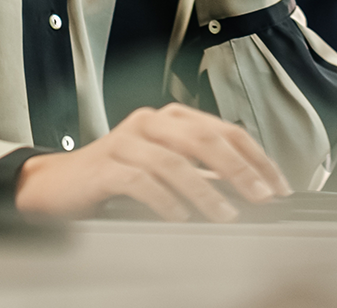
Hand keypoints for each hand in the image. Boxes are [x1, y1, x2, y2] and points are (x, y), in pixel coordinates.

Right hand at [15, 103, 291, 221]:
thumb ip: (203, 174)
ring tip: (226, 215)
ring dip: (206, 191)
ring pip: (175, 161)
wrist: (57, 186)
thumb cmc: (116, 179)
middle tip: (262, 197)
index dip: (256, 157)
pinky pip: (141, 181)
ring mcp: (126, 141)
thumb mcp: (165, 170)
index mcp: (172, 118)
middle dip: (239, 169)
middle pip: (204, 139)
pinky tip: (180, 218)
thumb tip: (250, 192)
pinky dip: (165, 200)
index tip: (279, 186)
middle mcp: (151, 122)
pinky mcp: (105, 166)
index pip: (225, 130)